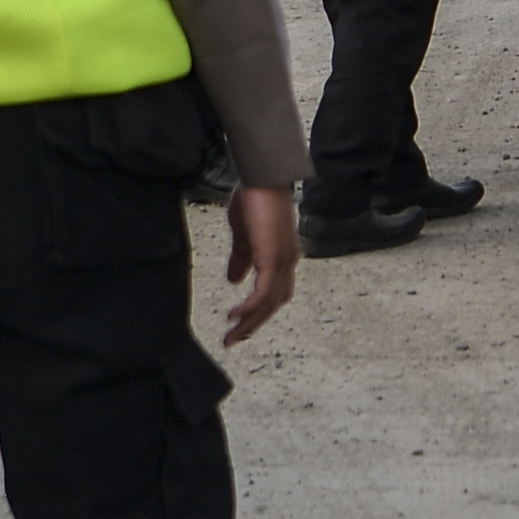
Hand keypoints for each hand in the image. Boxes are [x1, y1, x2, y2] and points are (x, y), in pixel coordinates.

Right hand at [223, 186, 298, 344]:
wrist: (260, 177)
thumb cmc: (254, 199)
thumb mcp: (244, 235)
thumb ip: (241, 257)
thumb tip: (234, 280)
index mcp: (282, 257)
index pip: (275, 293)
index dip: (260, 312)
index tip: (241, 326)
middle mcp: (287, 261)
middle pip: (273, 304)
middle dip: (253, 324)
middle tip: (232, 341)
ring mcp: (282, 260)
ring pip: (268, 303)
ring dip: (249, 322)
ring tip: (230, 336)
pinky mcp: (272, 257)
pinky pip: (263, 292)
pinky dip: (250, 308)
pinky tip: (234, 316)